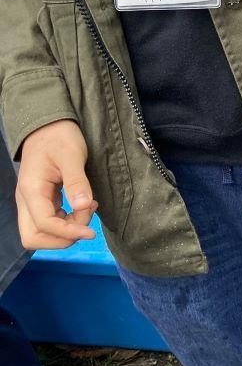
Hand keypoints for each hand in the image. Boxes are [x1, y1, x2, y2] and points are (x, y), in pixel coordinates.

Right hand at [15, 120, 96, 249]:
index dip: (67, 233)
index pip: (44, 224)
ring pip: (42, 233)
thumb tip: (83, 206)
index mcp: (31, 190)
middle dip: (62, 238)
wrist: (49, 127)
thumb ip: (77, 181)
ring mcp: (32, 202)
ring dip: (66, 230)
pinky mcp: (42, 201)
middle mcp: (26, 200)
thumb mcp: (72, 155)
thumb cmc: (59, 137)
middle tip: (86, 222)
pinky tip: (84, 206)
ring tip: (88, 208)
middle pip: (33, 237)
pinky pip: (50, 222)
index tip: (91, 233)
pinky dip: (67, 222)